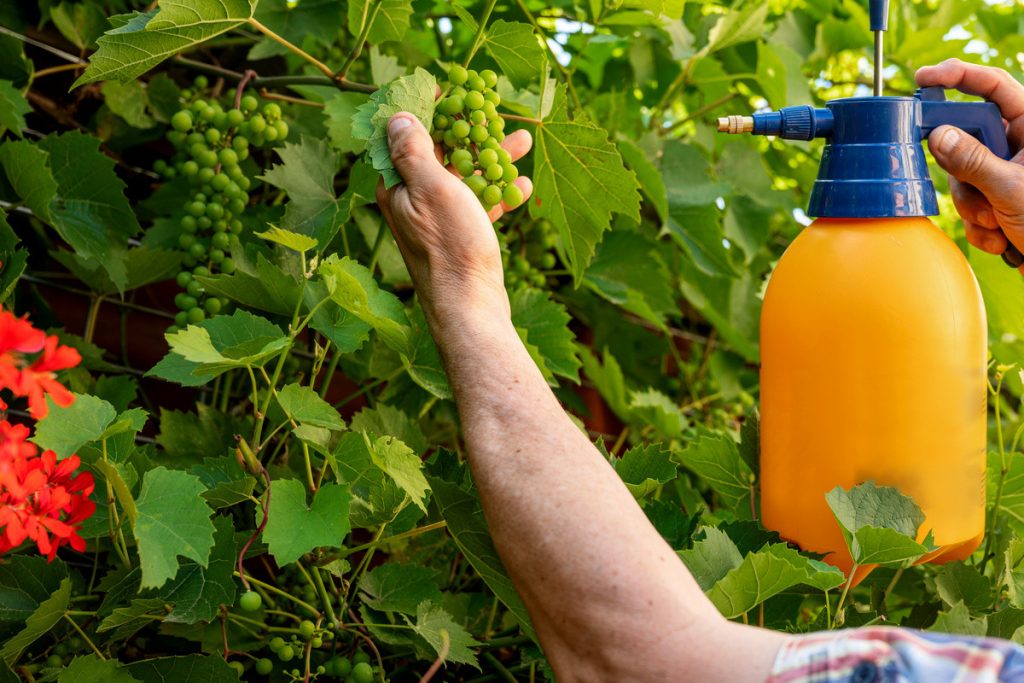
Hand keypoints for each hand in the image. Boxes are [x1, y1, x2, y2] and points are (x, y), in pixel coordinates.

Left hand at [375, 113, 532, 325]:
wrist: (471, 306)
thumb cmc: (450, 247)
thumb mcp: (432, 189)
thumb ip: (415, 151)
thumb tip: (398, 117)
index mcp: (397, 187)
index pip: (405, 135)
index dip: (426, 109)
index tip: (451, 89)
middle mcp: (412, 201)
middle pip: (440, 154)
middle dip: (470, 131)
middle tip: (495, 110)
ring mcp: (437, 220)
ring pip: (465, 178)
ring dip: (493, 158)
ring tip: (524, 141)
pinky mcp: (459, 237)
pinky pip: (479, 205)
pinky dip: (499, 193)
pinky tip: (524, 185)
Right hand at [915, 59, 1023, 269]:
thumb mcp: (1010, 190)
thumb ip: (972, 161)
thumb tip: (938, 136)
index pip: (994, 87)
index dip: (958, 77)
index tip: (924, 79)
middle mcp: (1020, 146)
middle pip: (967, 137)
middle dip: (963, 171)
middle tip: (968, 184)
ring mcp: (1006, 173)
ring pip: (962, 176)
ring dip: (973, 205)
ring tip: (996, 222)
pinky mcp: (997, 199)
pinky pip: (969, 202)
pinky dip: (979, 223)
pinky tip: (1001, 235)